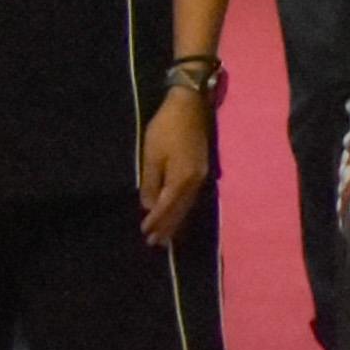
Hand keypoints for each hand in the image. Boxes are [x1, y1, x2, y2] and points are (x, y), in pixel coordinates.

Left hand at [135, 83, 213, 246]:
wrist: (190, 105)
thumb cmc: (166, 128)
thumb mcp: (152, 155)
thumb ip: (151, 182)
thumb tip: (150, 205)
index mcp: (182, 178)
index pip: (167, 207)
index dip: (157, 221)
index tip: (145, 234)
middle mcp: (196, 180)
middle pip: (181, 209)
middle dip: (169, 227)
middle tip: (157, 244)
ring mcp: (202, 174)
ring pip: (188, 204)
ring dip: (177, 220)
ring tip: (168, 236)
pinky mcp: (203, 168)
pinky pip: (192, 196)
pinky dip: (184, 208)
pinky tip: (180, 212)